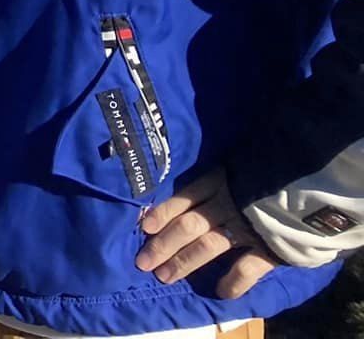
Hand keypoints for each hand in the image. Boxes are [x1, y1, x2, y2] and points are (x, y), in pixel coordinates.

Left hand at [135, 169, 279, 297]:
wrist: (313, 180)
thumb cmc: (270, 170)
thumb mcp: (238, 166)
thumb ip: (218, 179)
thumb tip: (188, 194)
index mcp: (219, 182)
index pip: (184, 198)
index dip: (162, 213)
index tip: (143, 228)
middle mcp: (228, 204)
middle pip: (188, 225)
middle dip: (164, 244)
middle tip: (143, 262)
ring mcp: (247, 226)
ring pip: (208, 245)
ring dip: (184, 262)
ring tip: (165, 276)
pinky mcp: (270, 246)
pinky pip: (247, 268)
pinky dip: (233, 281)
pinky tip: (220, 292)